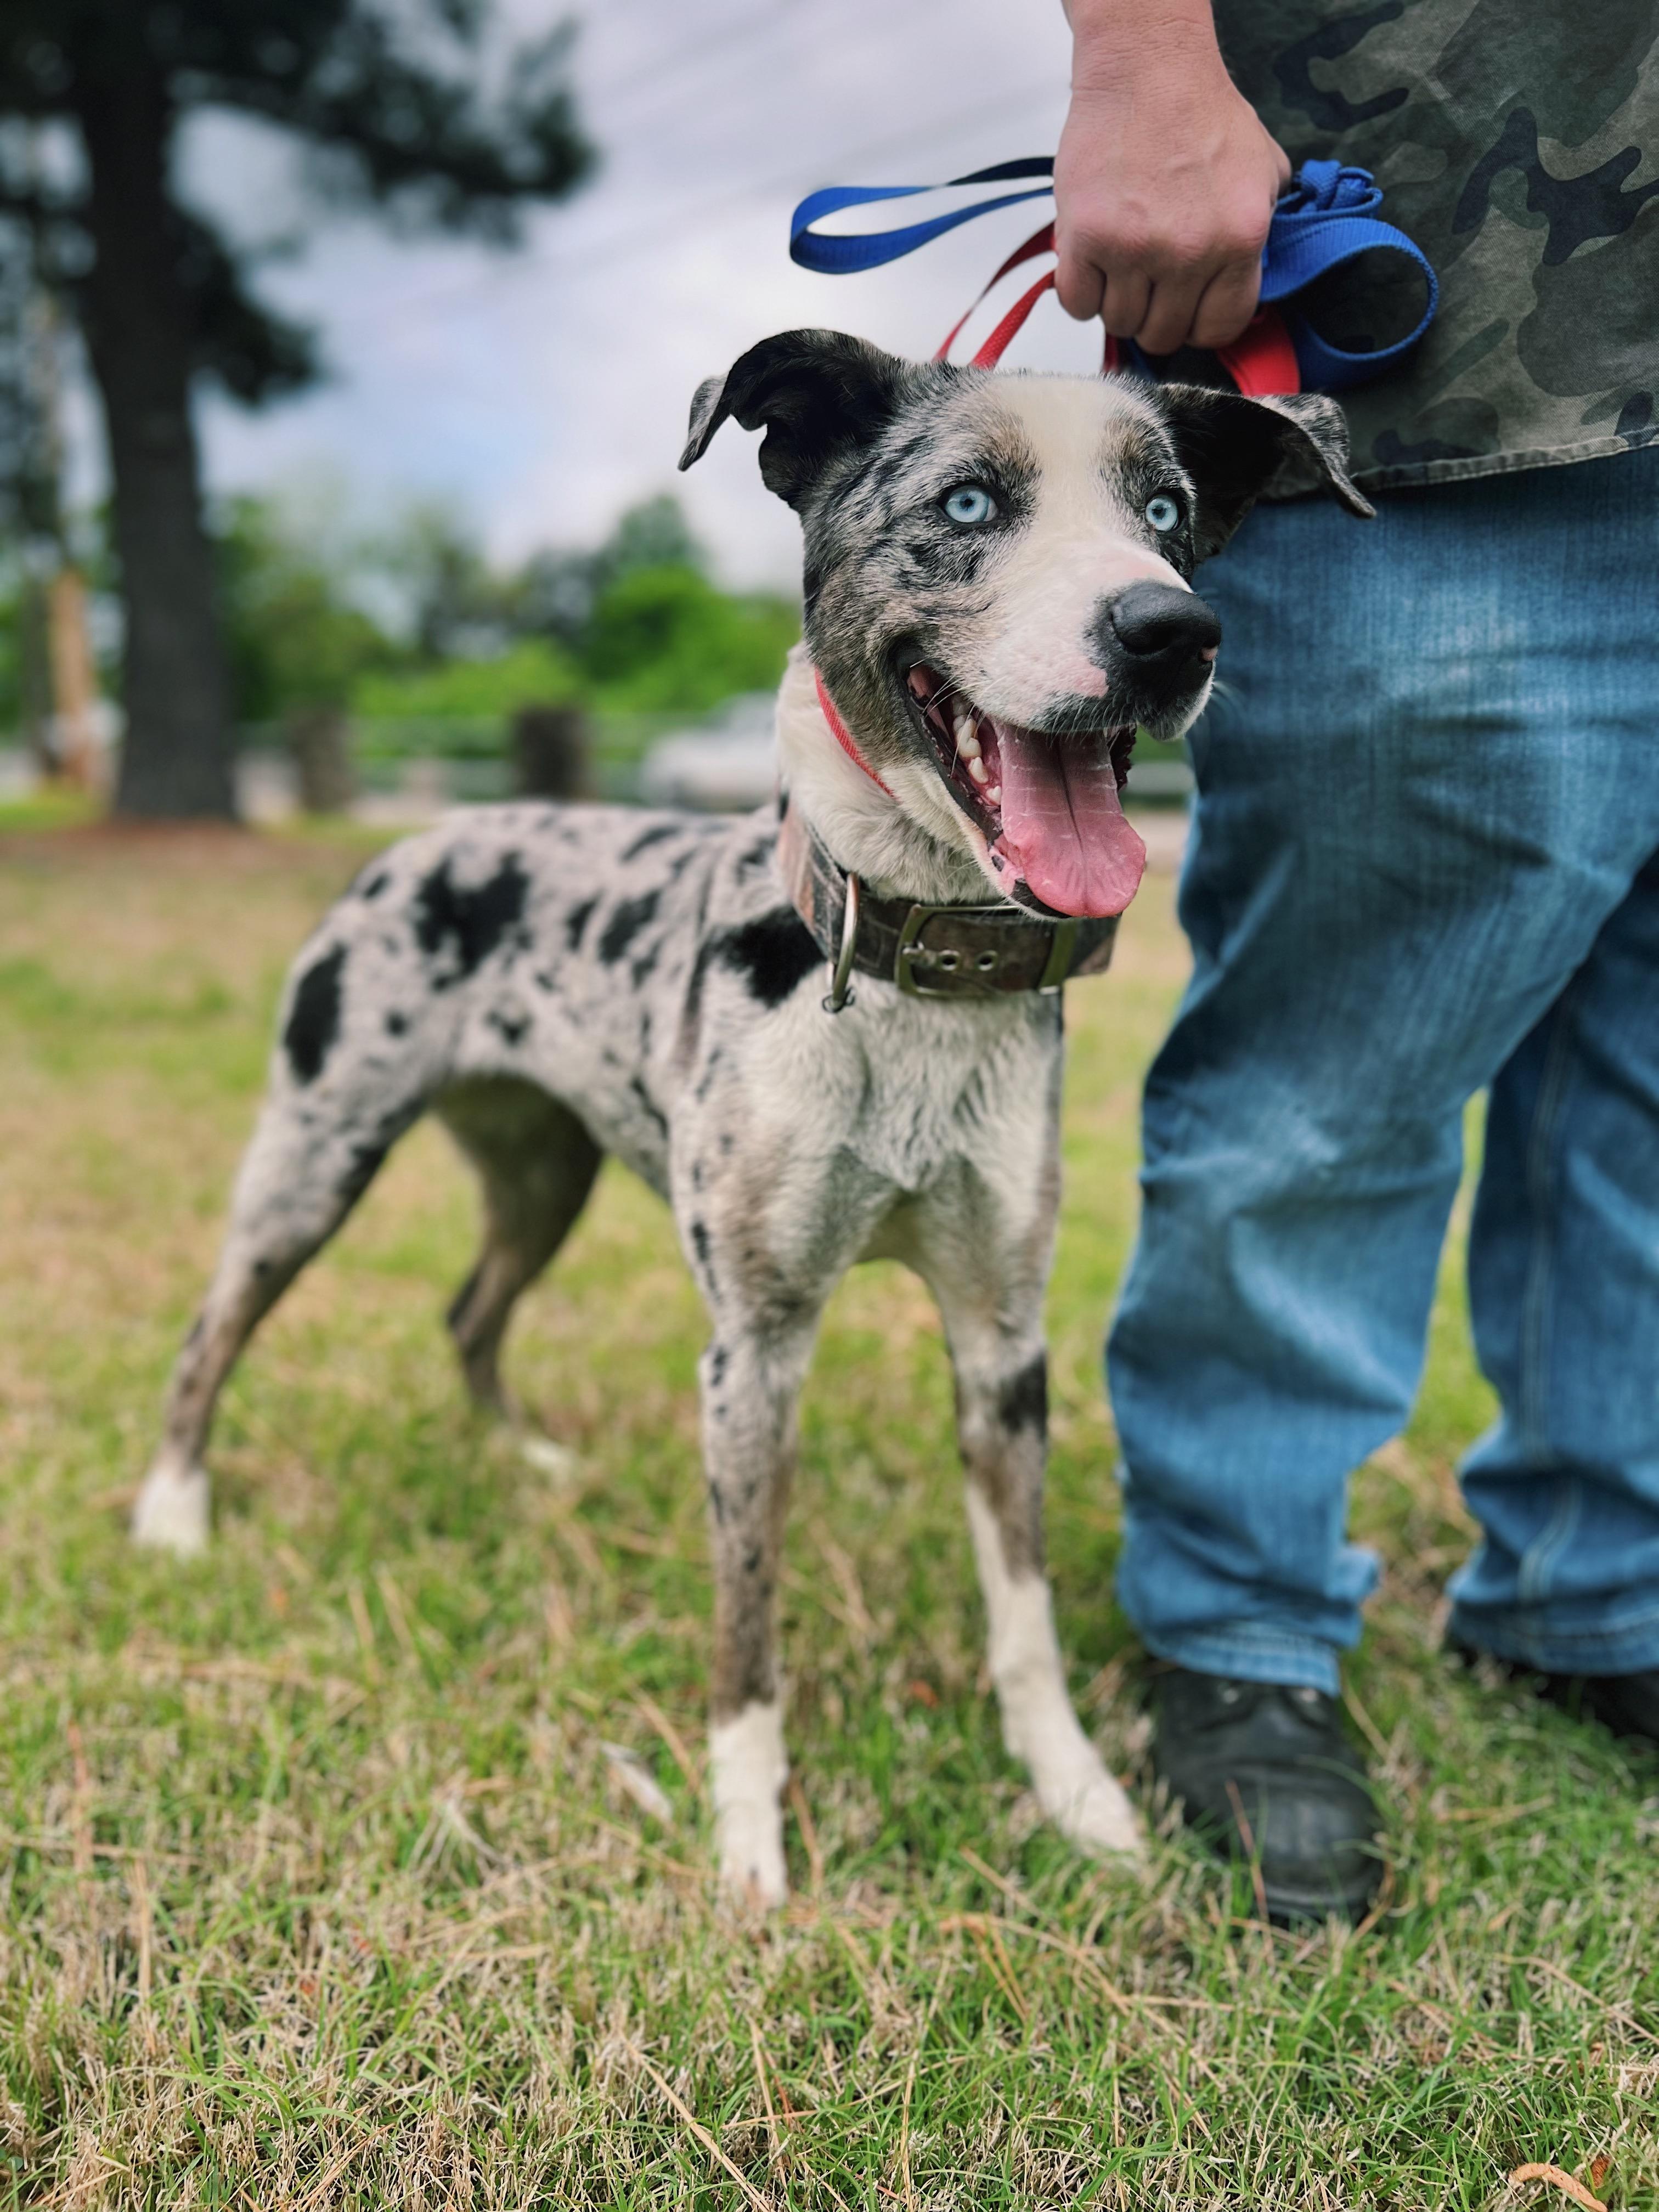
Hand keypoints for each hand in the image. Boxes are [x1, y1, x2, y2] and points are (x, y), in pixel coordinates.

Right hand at [1055, 3, 1289, 354]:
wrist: (1146, 68)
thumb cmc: (1201, 113)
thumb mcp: (1262, 170)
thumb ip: (1263, 230)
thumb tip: (1248, 280)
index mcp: (1240, 239)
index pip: (1220, 327)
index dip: (1200, 324)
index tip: (1187, 309)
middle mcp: (1189, 251)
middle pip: (1164, 334)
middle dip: (1155, 315)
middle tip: (1148, 282)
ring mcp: (1135, 248)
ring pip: (1120, 323)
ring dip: (1117, 302)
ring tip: (1120, 263)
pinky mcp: (1086, 238)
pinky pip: (1077, 304)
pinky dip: (1081, 293)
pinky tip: (1092, 264)